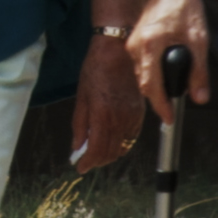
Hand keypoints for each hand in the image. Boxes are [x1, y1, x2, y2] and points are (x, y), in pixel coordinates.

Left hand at [70, 32, 147, 169]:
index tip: (80, 167)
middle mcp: (121, 119)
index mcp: (103, 115)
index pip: (98, 149)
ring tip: (98, 154)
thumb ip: (80, 124)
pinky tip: (114, 142)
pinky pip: (132, 136)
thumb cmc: (96, 68)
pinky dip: (123, 144)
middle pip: (111, 151)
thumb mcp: (81, 95)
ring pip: (123, 146)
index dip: (88, 162)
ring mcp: (133, 116)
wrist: (118, 49)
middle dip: (98, 160)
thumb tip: (77, 146)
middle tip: (87, 162)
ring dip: (110, 154)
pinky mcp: (140, 112)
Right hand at [129, 0, 209, 123]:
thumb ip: (199, 72)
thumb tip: (200, 98)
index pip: (151, 87)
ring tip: (172, 93)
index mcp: (149, 46)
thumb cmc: (185, 6)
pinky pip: (141, 64)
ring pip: (141, 74)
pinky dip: (152, 73)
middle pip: (143, 83)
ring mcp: (132, 41)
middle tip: (173, 109)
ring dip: (155, 85)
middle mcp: (135, 45)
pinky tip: (165, 73)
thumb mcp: (199, 41)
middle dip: (158, 98)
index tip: (169, 118)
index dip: (161, 106)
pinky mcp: (135, 38)